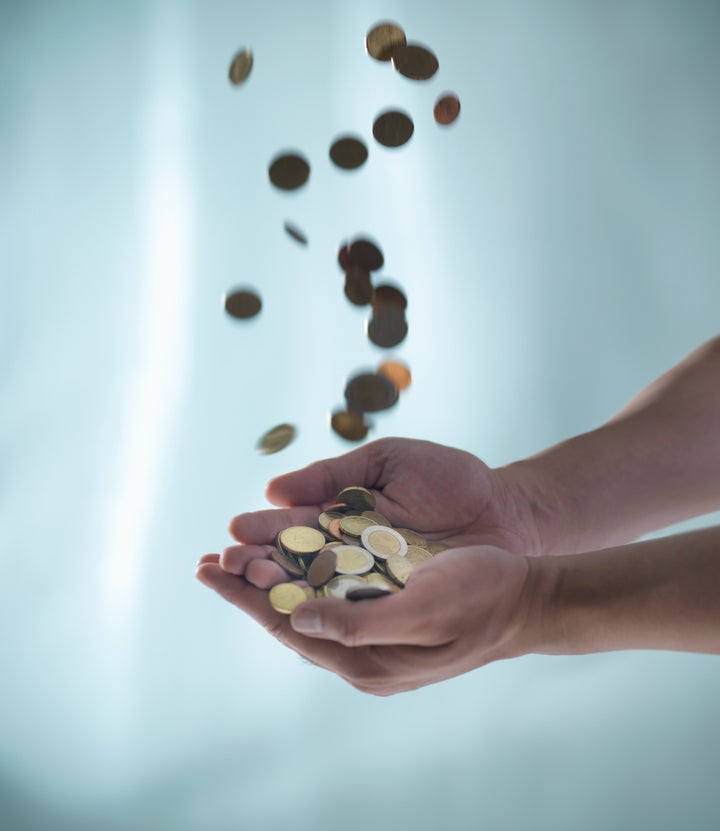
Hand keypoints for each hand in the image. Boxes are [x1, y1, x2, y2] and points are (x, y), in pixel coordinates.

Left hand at [196, 544, 533, 694]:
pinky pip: (331, 600)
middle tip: (208, 563)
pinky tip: (287, 564)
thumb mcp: (424, 610)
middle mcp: (362, 654)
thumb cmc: (481, 600)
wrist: (526, 600)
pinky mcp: (384, 616)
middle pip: (289, 619)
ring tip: (235, 561)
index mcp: (367, 661)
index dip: (246, 598)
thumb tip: (298, 621)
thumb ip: (360, 624)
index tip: (210, 571)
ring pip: (306, 608)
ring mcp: (373, 638)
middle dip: (248, 590)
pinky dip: (302, 579)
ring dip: (270, 583)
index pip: (289, 627)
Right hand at [219, 438, 547, 587]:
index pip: (291, 529)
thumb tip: (275, 490)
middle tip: (229, 564)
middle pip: (293, 565)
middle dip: (258, 566)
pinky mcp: (394, 608)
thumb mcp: (389, 461)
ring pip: (315, 593)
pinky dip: (322, 614)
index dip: (263, 533)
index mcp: (341, 517)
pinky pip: (352, 614)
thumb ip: (333, 473)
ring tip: (247, 583)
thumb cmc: (450, 480)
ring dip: (279, 591)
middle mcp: (348, 556)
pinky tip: (293, 613)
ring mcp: (370, 585)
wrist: (508, 511)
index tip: (233, 533)